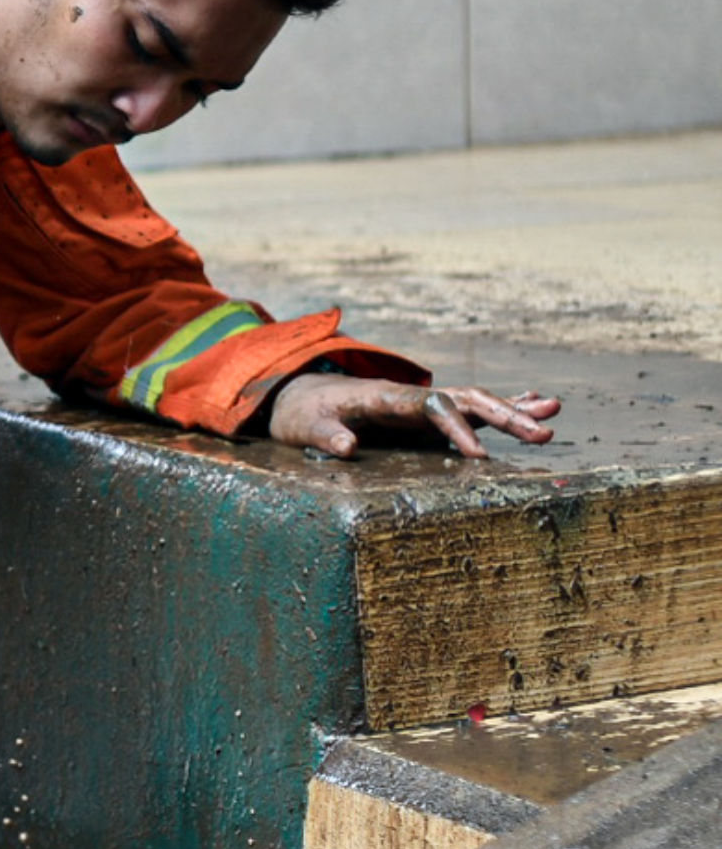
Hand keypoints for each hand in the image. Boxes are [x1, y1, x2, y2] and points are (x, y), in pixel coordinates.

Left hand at [266, 371, 559, 458]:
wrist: (293, 392)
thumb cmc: (299, 412)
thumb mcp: (303, 425)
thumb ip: (324, 433)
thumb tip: (347, 445)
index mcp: (383, 396)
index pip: (429, 406)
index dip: (456, 427)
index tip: (480, 456)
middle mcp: (409, 396)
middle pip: (464, 399)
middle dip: (503, 415)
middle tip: (543, 433)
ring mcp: (418, 403)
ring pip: (474, 401)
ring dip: (512, 409)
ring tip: (554, 413)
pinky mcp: (423, 415)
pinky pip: (469, 409)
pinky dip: (502, 407)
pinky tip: (536, 406)